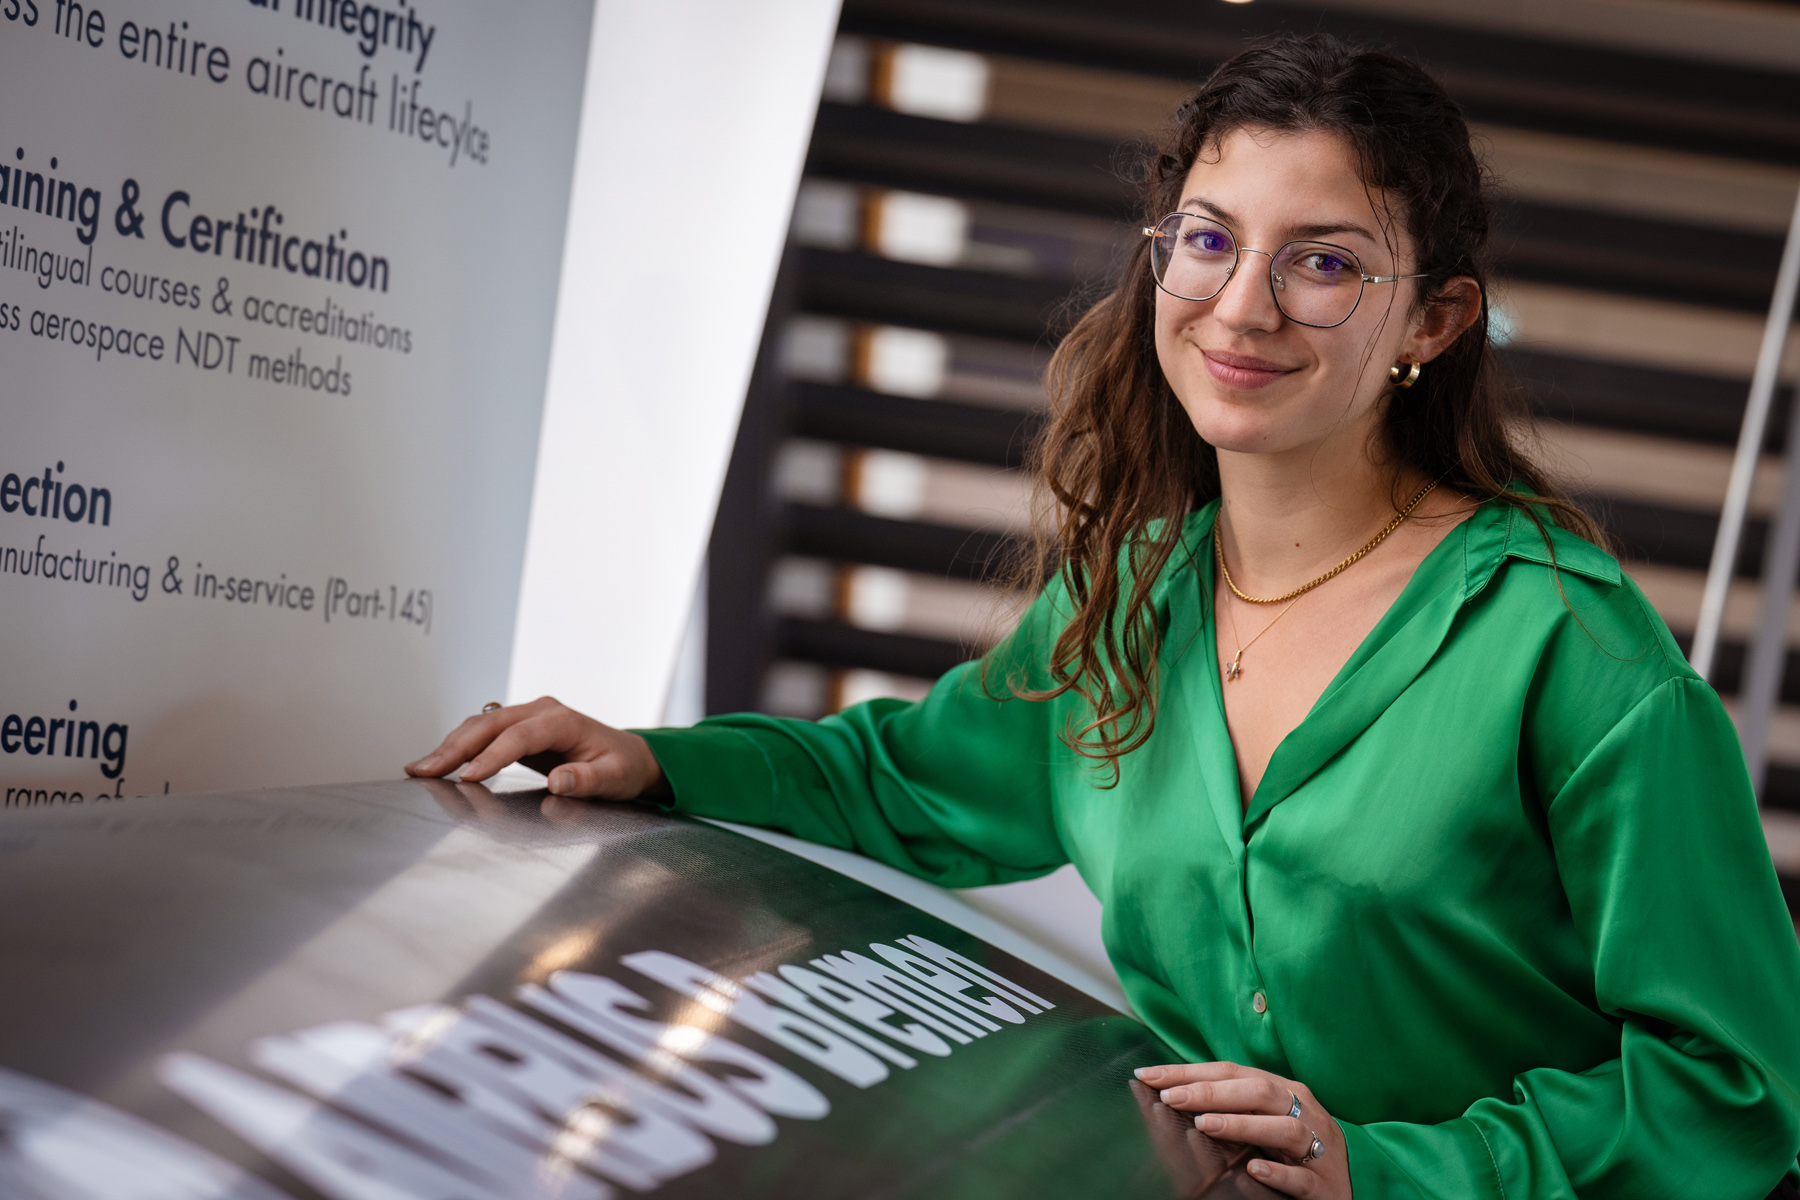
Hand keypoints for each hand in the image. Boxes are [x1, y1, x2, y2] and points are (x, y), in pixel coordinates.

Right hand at [404, 696, 668, 799]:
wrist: (629, 756)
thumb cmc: (623, 767)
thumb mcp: (615, 779)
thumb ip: (588, 781)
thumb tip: (560, 781)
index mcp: (564, 721)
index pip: (519, 736)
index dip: (492, 755)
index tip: (468, 776)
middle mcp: (542, 711)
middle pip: (490, 724)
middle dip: (455, 747)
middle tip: (424, 771)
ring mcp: (528, 716)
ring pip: (481, 724)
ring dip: (450, 746)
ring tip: (420, 769)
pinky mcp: (519, 728)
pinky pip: (483, 733)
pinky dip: (459, 746)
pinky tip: (438, 763)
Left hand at [1134, 1062, 1349, 1198]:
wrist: (1339, 1188)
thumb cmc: (1292, 1149)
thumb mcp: (1263, 1119)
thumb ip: (1231, 1105)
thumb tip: (1173, 1092)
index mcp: (1283, 1090)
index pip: (1231, 1072)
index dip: (1189, 1072)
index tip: (1149, 1075)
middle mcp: (1303, 1111)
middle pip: (1258, 1092)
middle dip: (1211, 1092)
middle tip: (1171, 1097)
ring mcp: (1317, 1147)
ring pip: (1283, 1129)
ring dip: (1243, 1125)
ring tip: (1206, 1125)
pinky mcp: (1324, 1185)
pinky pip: (1302, 1178)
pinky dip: (1279, 1173)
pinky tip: (1254, 1171)